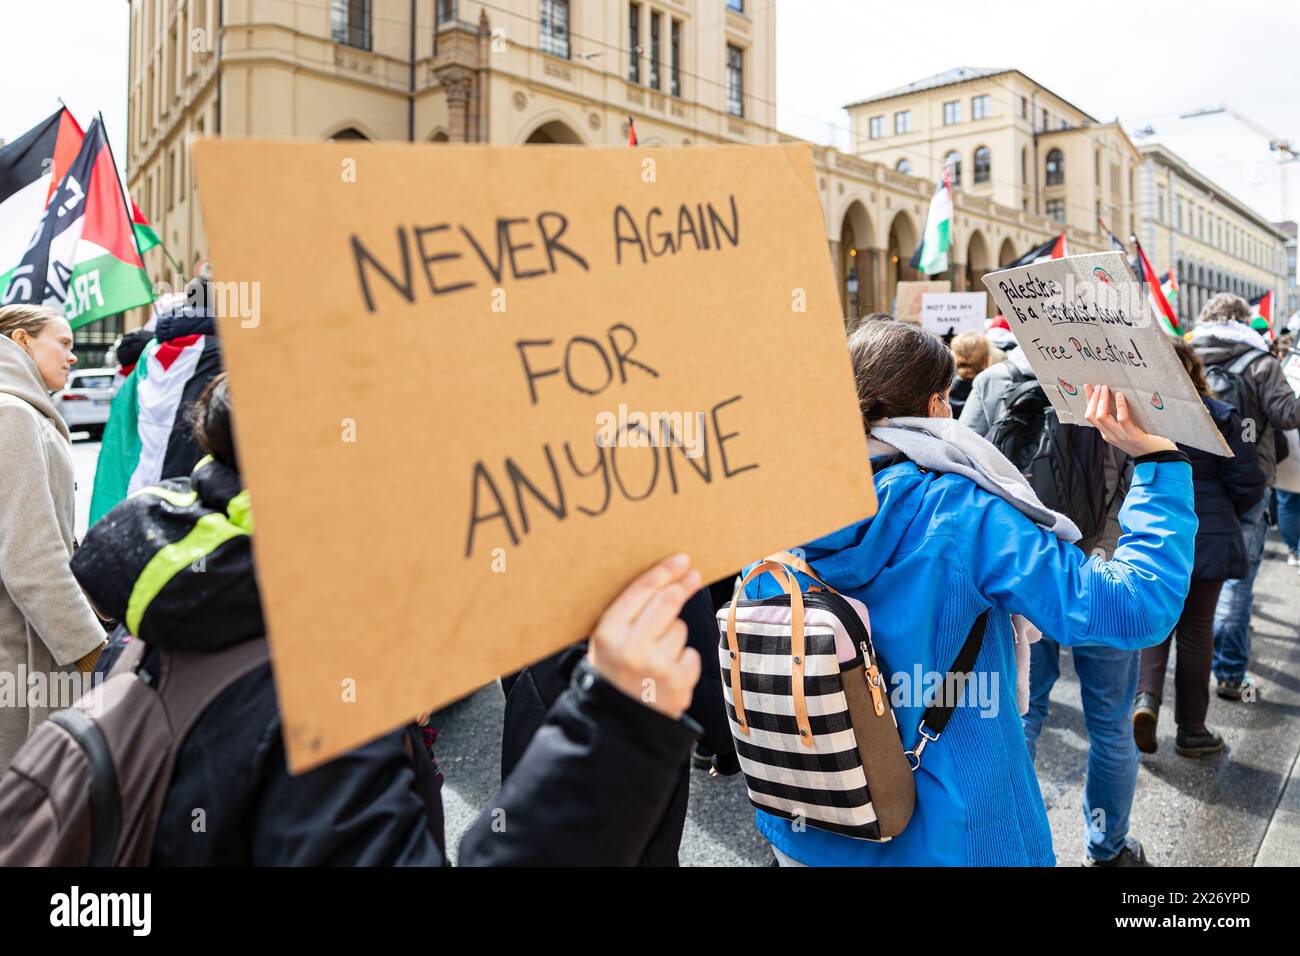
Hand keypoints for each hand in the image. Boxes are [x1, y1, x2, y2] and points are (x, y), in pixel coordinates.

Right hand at [588, 554, 702, 719]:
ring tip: (654, 653)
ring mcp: (658, 667)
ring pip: (680, 629)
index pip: (642, 591)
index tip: (681, 560)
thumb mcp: (603, 642)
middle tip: (692, 576)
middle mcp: (633, 648)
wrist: (613, 723)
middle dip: (682, 586)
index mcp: (609, 633)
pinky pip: (691, 655)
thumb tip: (664, 580)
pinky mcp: (678, 685)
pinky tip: (665, 672)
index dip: (665, 572)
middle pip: (668, 602)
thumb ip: (626, 614)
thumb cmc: (611, 674)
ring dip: (673, 634)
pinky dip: (682, 660)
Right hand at [1083, 384, 1175, 456]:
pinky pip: (1122, 419)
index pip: (1091, 416)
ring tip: (1106, 388)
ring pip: (1102, 416)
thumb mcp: (1128, 431)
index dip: (1088, 400)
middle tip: (1099, 386)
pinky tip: (1121, 396)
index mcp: (1107, 434)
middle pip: (1092, 416)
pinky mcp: (1133, 436)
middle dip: (1093, 398)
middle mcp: (1111, 435)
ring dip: (1102, 400)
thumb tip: (1119, 397)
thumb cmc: (1147, 442)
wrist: (1160, 458)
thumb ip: (1120, 420)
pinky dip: (1120, 406)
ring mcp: (1121, 436)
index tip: (1088, 387)